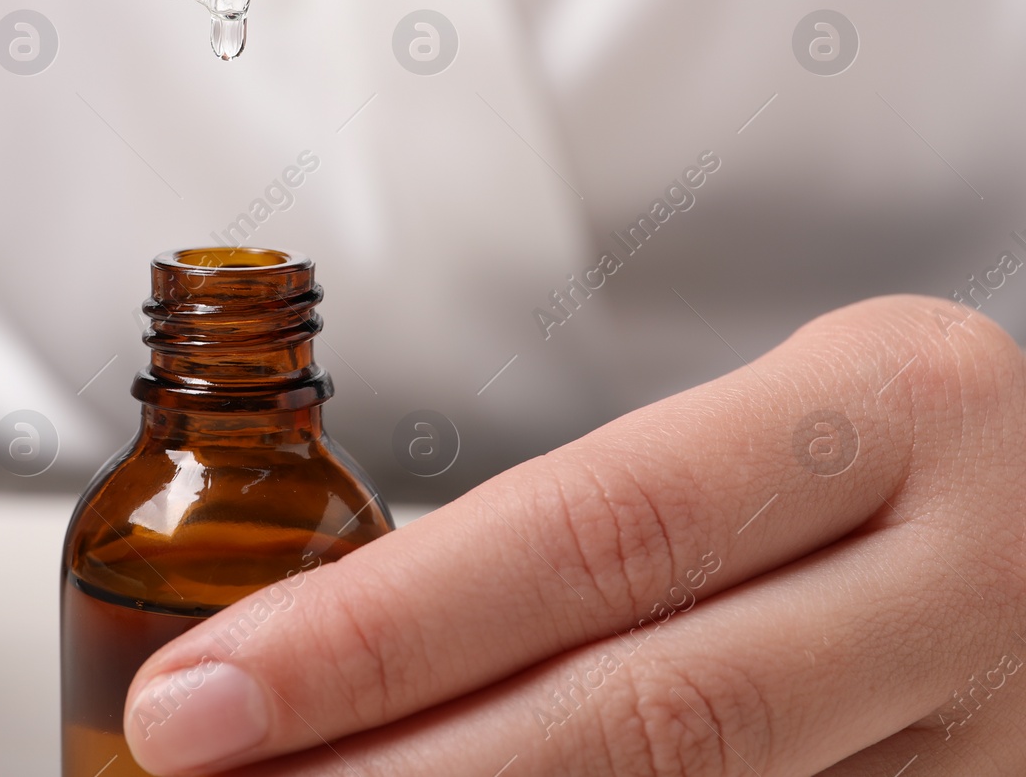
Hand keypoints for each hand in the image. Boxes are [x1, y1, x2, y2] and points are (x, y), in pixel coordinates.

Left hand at [123, 295, 1025, 774]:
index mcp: (885, 407)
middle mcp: (968, 573)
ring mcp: (1000, 733)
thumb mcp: (767, 435)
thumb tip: (342, 640)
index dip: (375, 634)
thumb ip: (596, 535)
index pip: (584, 532)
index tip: (202, 698)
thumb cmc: (887, 465)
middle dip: (394, 769)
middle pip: (639, 710)